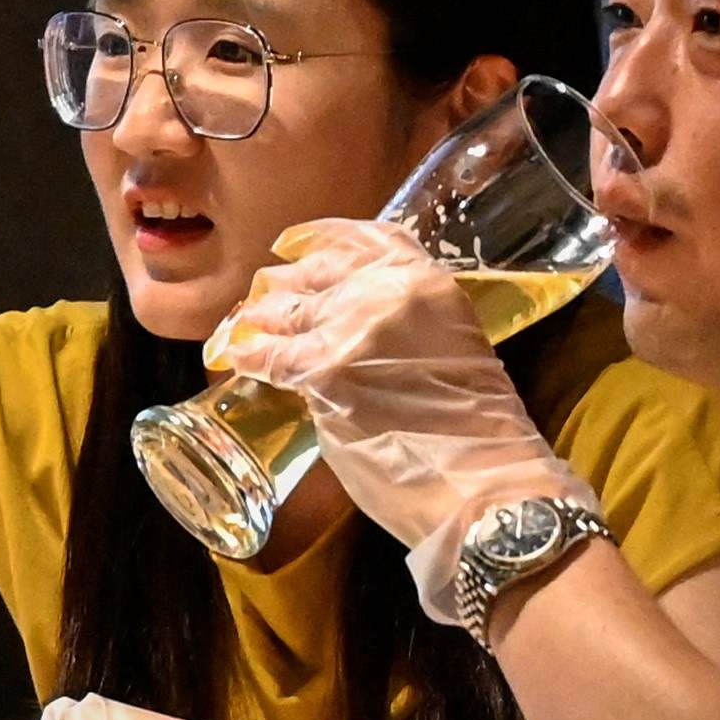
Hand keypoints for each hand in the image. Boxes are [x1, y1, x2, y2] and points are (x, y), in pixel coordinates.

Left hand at [207, 221, 594, 602]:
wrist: (481, 482)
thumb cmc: (475, 431)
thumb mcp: (451, 349)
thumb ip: (402, 324)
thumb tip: (347, 326)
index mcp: (428, 283)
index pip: (366, 239)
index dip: (322, 237)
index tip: (291, 243)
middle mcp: (389, 292)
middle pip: (318, 275)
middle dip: (285, 286)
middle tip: (264, 298)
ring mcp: (354, 329)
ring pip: (290, 312)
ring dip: (261, 319)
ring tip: (246, 325)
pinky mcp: (325, 372)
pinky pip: (274, 358)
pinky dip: (252, 357)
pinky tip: (238, 358)